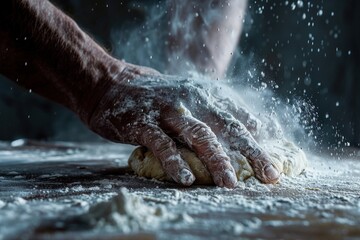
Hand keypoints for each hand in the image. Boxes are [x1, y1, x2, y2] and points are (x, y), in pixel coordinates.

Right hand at [85, 62, 279, 186]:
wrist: (113, 84)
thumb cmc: (159, 97)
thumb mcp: (193, 95)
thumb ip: (221, 109)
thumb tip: (257, 125)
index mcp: (207, 94)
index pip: (240, 119)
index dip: (260, 141)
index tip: (275, 163)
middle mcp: (192, 99)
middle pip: (228, 127)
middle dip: (252, 152)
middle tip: (270, 176)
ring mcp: (168, 110)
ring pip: (199, 135)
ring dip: (217, 160)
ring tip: (231, 184)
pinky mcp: (142, 122)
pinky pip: (162, 144)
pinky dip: (175, 161)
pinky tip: (186, 179)